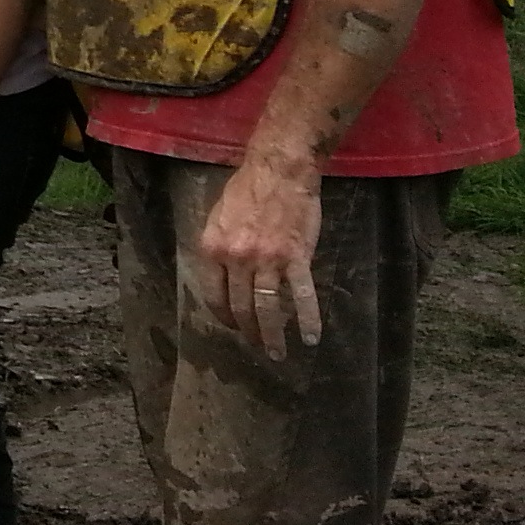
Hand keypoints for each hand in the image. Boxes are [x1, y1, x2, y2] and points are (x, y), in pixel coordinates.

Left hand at [193, 155, 325, 355]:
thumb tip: (221, 276)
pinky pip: (302, 295)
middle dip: (248, 331)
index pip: (214, 294)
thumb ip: (218, 248)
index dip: (224, 315)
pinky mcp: (296, 258)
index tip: (233, 326)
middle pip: (240, 306)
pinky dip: (308, 319)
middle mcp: (237, 259)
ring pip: (267, 308)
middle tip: (256, 346)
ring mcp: (267, 260)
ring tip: (277, 353)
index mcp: (213, 248)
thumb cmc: (246, 190)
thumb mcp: (217, 218)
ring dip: (272, 335)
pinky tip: (311, 337)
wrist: (279, 171)